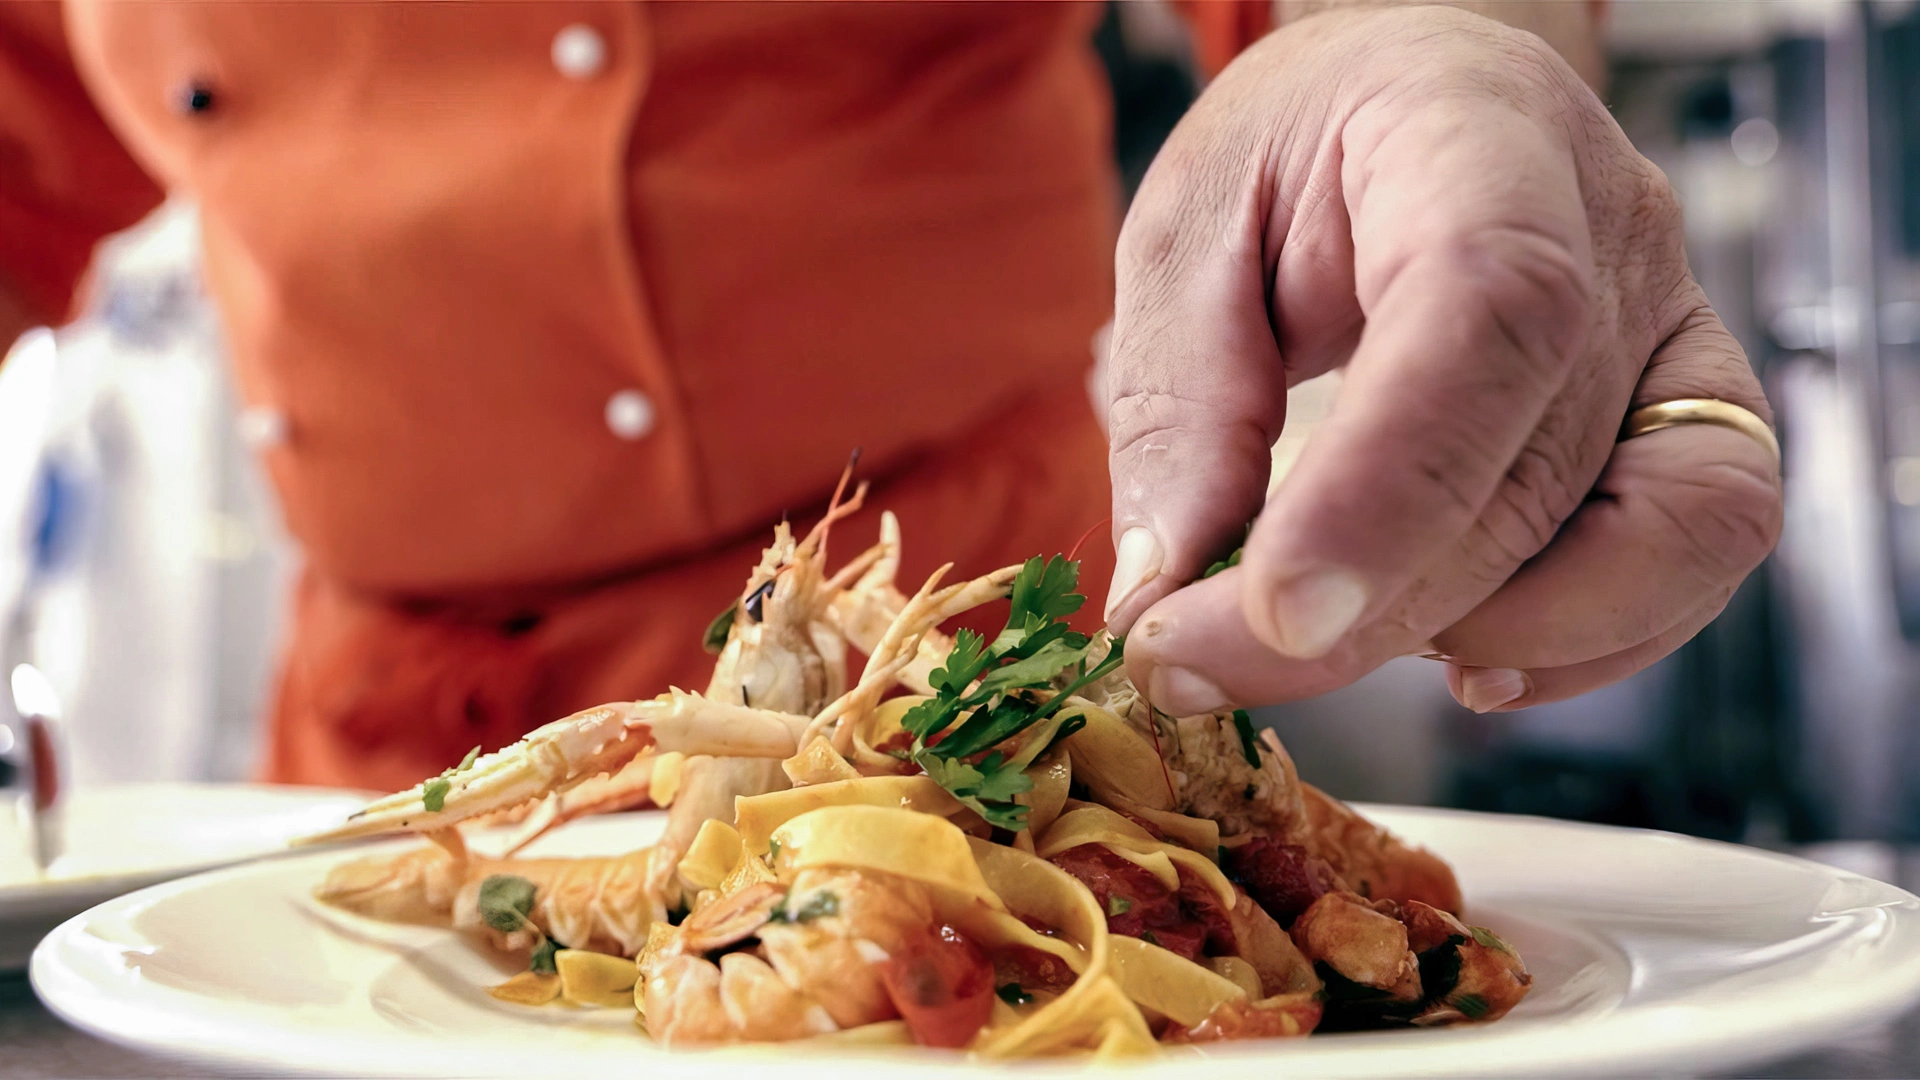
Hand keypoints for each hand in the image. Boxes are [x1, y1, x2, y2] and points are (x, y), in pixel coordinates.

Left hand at [1103, 6, 1781, 715]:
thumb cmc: (1303, 150)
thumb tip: (1167, 593)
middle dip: (1360, 613)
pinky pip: (1696, 554)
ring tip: (1321, 633)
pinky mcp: (1694, 413)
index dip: (1390, 483)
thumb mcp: (1188, 229)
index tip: (1272, 610)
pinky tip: (1455, 654)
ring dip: (1474, 633)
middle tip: (1186, 661)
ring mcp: (1677, 328)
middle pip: (1534, 466)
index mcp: (1477, 139)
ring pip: (1653, 535)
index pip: (1487, 307)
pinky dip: (1578, 642)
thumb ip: (1176, 401)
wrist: (1422, 99)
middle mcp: (1614, 235)